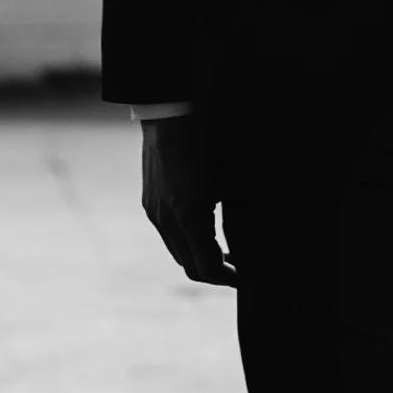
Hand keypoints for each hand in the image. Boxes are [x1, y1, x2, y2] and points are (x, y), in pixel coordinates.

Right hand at [141, 115, 234, 286]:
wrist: (170, 115)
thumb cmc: (206, 141)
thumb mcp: (223, 181)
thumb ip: (224, 215)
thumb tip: (234, 240)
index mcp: (189, 216)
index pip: (207, 267)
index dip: (227, 277)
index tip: (243, 276)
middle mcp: (167, 220)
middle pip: (189, 266)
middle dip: (214, 273)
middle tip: (236, 269)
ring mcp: (154, 213)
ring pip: (177, 251)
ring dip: (198, 257)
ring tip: (222, 252)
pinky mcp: (149, 203)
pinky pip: (168, 234)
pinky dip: (185, 240)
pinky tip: (202, 230)